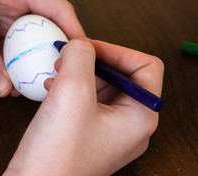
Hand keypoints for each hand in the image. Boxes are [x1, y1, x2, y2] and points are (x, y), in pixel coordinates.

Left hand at [0, 0, 84, 96]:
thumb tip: (3, 86)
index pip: (56, 7)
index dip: (74, 30)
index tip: (83, 55)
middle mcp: (15, 0)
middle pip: (48, 26)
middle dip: (57, 50)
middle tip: (64, 73)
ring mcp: (4, 16)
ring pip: (30, 41)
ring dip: (35, 61)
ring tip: (40, 82)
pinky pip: (12, 50)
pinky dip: (15, 65)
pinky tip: (13, 82)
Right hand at [4, 39, 163, 175]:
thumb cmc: (56, 153)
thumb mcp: (72, 90)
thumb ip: (81, 56)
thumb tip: (81, 44)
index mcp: (141, 117)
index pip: (146, 66)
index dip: (117, 50)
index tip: (88, 48)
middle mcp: (131, 125)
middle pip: (123, 75)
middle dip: (94, 61)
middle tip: (67, 57)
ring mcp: (111, 132)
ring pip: (102, 86)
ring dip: (79, 73)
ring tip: (56, 73)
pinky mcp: (90, 135)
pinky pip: (88, 101)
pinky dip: (71, 88)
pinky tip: (51, 88)